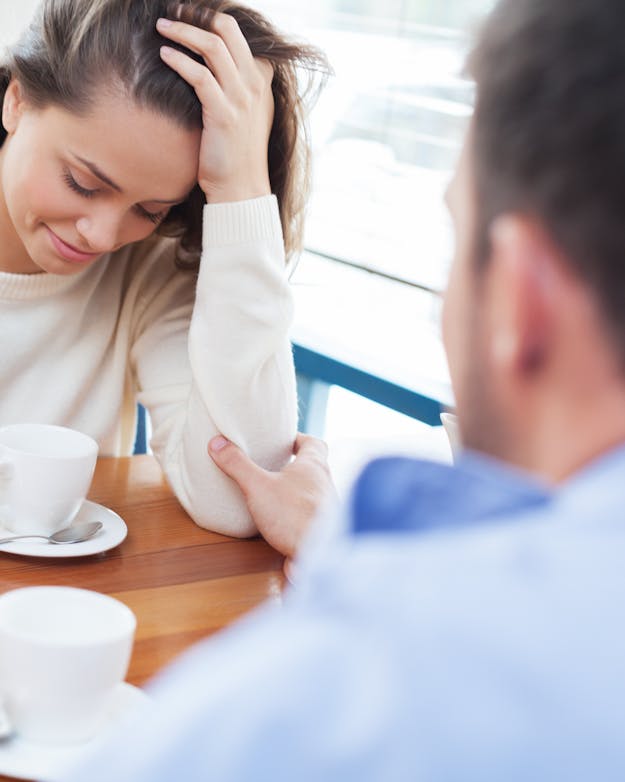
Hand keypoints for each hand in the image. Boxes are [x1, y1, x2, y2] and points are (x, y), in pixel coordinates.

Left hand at [157, 13, 272, 202]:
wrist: (241, 188)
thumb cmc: (236, 155)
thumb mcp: (247, 117)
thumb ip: (241, 90)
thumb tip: (220, 71)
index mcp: (260, 81)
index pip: (238, 35)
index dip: (211, 20)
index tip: (189, 16)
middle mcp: (253, 85)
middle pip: (227, 30)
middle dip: (197, 15)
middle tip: (174, 11)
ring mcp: (240, 99)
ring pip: (212, 47)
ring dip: (183, 31)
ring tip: (161, 27)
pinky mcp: (223, 114)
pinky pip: (199, 75)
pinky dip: (180, 60)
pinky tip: (164, 55)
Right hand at [208, 433, 336, 557]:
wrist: (319, 556)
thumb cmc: (294, 516)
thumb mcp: (258, 486)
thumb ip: (238, 465)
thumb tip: (217, 443)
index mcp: (313, 467)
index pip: (313, 443)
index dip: (298, 439)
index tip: (283, 440)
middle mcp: (324, 485)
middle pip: (313, 468)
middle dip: (294, 466)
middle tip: (273, 465)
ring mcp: (325, 509)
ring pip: (310, 494)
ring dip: (294, 492)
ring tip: (271, 493)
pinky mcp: (319, 532)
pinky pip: (306, 518)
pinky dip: (293, 517)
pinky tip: (277, 523)